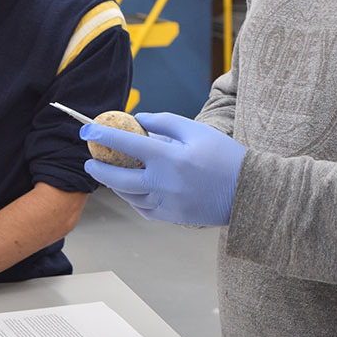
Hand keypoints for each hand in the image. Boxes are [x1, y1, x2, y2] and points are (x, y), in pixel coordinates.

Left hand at [80, 112, 245, 226]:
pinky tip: (131, 189)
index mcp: (168, 158)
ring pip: (127, 195)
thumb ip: (165, 122)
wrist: (247, 192)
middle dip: (98, 168)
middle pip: (117, 177)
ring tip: (109, 173)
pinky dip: (132, 198)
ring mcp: (165, 203)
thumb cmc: (225, 157)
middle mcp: (162, 182)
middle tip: (89, 161)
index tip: (88, 129)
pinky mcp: (170, 216)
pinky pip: (141, 208)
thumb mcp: (197, 131)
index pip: (126, 143)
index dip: (104, 135)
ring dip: (113, 183)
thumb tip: (139, 119)